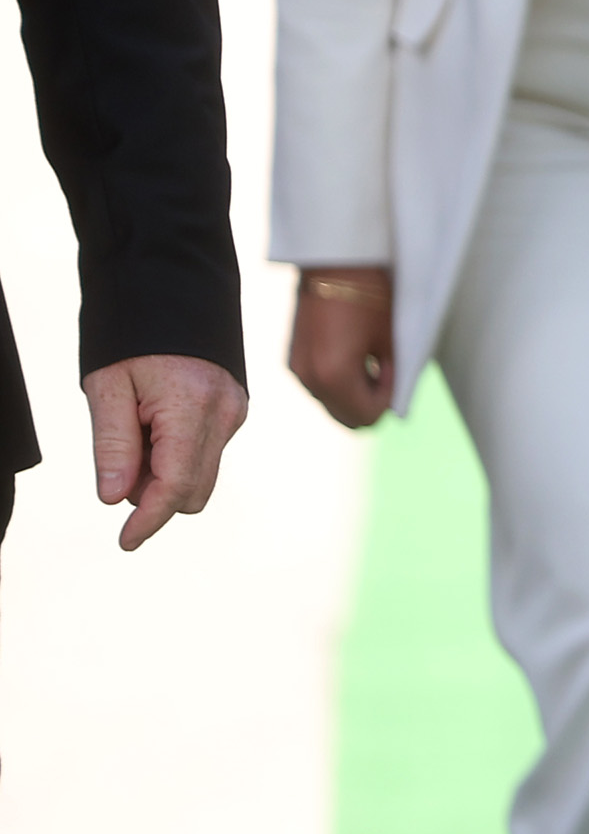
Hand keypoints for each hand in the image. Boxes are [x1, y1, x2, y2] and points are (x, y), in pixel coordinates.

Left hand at [86, 353, 247, 550]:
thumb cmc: (131, 339)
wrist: (172, 292)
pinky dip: (178, 457)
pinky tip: (156, 427)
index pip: (176, 485)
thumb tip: (114, 499)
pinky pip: (208, 453)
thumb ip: (113, 446)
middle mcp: (225, 414)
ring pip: (201, 475)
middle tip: (119, 463)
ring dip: (165, 476)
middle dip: (154, 496)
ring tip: (136, 435)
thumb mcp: (107, 388)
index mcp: (193, 407)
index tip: (125, 541)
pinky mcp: (236, 410)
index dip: (148, 519)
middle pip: (195, 491)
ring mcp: (236, 412)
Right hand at [287, 268, 395, 429]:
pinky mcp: (293, 356)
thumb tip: (394, 401)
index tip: (395, 367)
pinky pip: (320, 384)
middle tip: (387, 368)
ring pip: (332, 402)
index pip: (367, 416)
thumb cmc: (371, 292)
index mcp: (333, 377)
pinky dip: (339, 378)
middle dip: (371, 401)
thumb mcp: (390, 339)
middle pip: (346, 417)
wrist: (335, 257)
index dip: (388, 398)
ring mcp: (297, 368)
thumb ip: (392, 377)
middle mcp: (309, 378)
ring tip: (371, 355)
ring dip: (355, 390)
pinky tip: (353, 350)